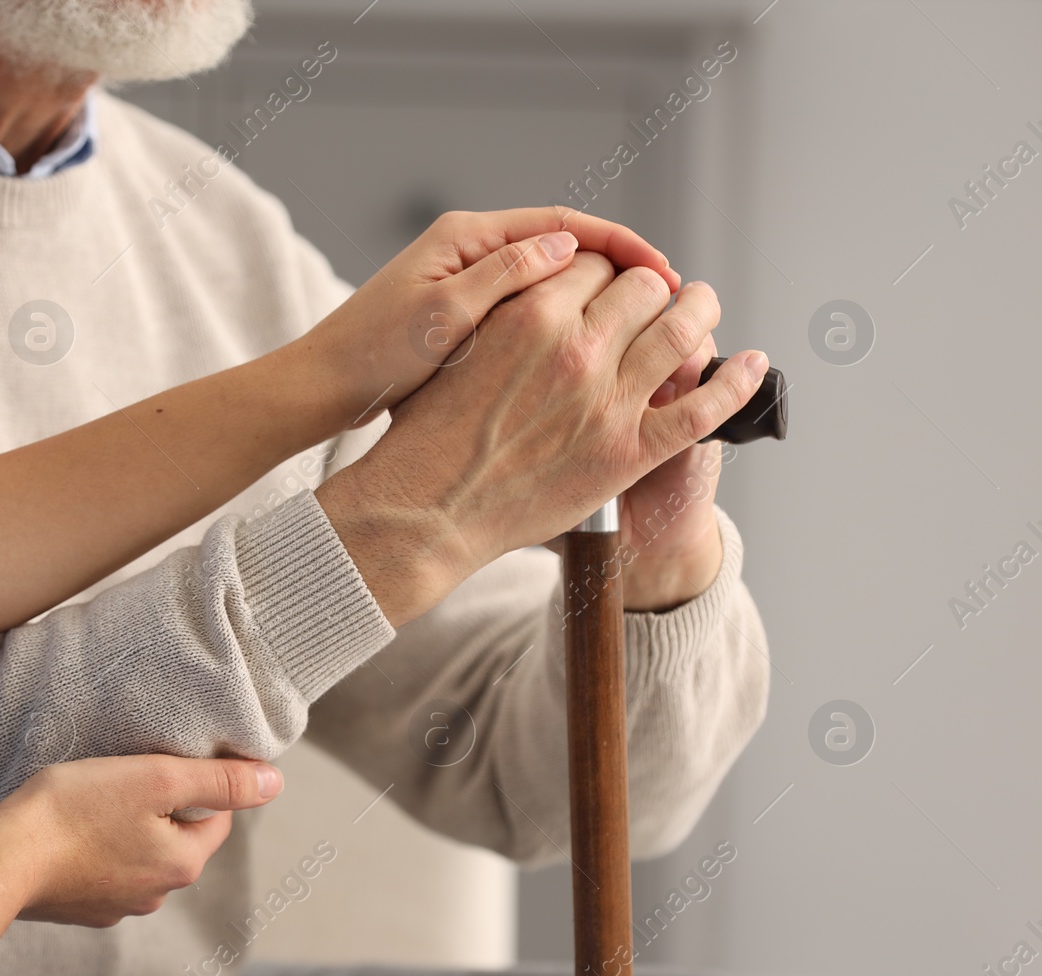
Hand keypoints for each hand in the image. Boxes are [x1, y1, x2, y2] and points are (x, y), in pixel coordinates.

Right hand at [0, 755, 282, 927]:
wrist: (1, 859)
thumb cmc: (75, 810)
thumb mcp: (155, 778)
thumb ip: (218, 781)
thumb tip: (274, 782)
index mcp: (182, 863)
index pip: (217, 818)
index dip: (199, 783)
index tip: (164, 761)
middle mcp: (156, 894)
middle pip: (179, 837)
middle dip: (162, 806)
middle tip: (127, 775)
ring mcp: (116, 906)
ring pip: (141, 854)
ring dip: (129, 828)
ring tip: (96, 800)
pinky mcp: (80, 908)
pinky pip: (104, 871)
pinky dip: (97, 849)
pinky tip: (73, 829)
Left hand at [292, 208, 682, 427]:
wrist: (322, 388)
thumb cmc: (370, 354)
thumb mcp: (442, 317)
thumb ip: (504, 278)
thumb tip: (567, 248)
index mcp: (466, 237)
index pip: (563, 223)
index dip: (621, 246)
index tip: (665, 272)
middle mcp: (470, 250)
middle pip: (564, 245)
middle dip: (621, 268)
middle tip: (670, 301)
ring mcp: (469, 282)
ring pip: (552, 280)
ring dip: (598, 297)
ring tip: (645, 326)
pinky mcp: (466, 314)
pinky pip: (531, 309)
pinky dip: (567, 321)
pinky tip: (594, 348)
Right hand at [317, 257, 765, 625]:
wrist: (425, 509)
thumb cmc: (425, 436)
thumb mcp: (451, 350)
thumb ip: (495, 313)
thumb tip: (522, 287)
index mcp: (530, 313)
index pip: (592, 263)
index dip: (604, 270)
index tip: (608, 283)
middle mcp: (577, 348)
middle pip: (641, 288)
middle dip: (650, 287)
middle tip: (657, 295)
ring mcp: (608, 400)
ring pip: (681, 331)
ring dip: (701, 310)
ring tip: (704, 305)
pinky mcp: (630, 452)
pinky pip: (702, 408)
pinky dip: (737, 383)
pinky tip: (753, 365)